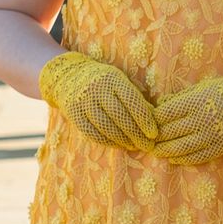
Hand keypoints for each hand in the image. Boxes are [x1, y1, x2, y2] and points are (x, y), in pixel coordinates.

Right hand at [38, 51, 159, 152]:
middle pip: (120, 116)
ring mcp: (84, 103)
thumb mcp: (120, 80)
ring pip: (106, 126)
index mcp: (113, 79)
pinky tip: (119, 145)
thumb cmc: (105, 80)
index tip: (154, 133)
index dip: (144, 119)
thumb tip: (154, 117)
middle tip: (148, 146)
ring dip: (123, 140)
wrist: (69, 76)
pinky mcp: (74, 114)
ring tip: (135, 147)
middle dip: (136, 134)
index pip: (132, 102)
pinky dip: (107, 141)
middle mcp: (97, 90)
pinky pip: (92, 132)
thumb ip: (134, 96)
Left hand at [153, 68, 222, 164]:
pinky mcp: (218, 148)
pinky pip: (193, 158)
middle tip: (144, 139)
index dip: (150, 120)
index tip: (145, 121)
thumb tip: (160, 105)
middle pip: (165, 134)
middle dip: (152, 138)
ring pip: (176, 149)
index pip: (161, 115)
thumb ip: (182, 97)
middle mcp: (200, 120)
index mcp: (195, 102)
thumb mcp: (206, 86)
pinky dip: (179, 159)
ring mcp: (209, 136)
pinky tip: (173, 157)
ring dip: (162, 151)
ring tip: (155, 150)